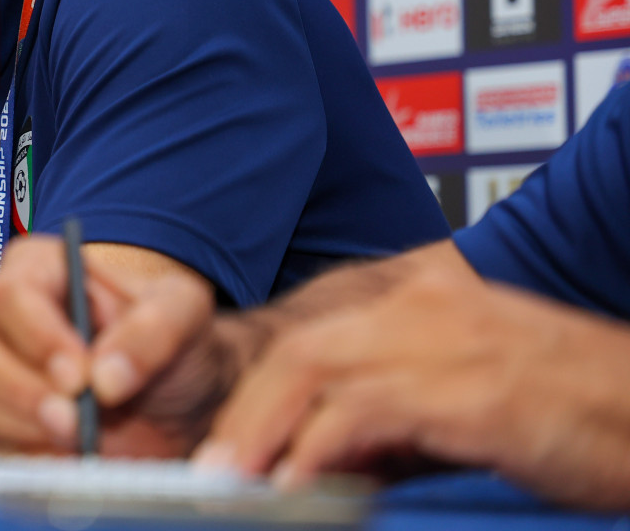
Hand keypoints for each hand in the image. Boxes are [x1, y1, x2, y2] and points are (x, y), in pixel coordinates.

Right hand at [0, 234, 235, 456]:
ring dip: (15, 426)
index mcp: (40, 268)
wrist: (175, 405)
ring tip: (74, 444)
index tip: (79, 379)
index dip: (39, 338)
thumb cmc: (172, 344)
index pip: (12, 293)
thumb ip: (155, 329)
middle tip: (73, 424)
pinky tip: (60, 460)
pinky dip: (15, 455)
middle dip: (19, 390)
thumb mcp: (184, 316)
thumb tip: (105, 377)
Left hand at [201, 270, 629, 509]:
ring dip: (264, 432)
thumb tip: (324, 456)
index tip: (227, 448)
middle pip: (298, 353)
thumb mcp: (470, 400)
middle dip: (246, 415)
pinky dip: (320, 448)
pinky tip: (300, 484)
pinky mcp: (471, 390)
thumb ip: (398, 414)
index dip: (258, 396)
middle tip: (212, 471)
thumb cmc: (578, 412)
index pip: (311, 342)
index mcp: (420, 304)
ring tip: (235, 481)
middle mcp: (422, 310)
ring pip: (315, 372)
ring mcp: (445, 343)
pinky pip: (366, 411)